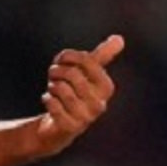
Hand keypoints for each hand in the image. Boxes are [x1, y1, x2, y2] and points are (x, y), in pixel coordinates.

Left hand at [35, 34, 123, 155]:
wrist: (60, 125)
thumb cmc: (74, 92)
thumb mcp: (87, 72)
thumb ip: (101, 56)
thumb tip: (119, 38)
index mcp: (106, 87)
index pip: (88, 60)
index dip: (69, 56)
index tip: (61, 59)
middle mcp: (100, 104)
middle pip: (72, 74)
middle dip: (57, 71)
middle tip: (54, 75)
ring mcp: (86, 117)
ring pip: (61, 88)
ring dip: (52, 85)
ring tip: (53, 89)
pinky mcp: (70, 127)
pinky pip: (53, 104)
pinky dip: (47, 98)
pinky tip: (50, 101)